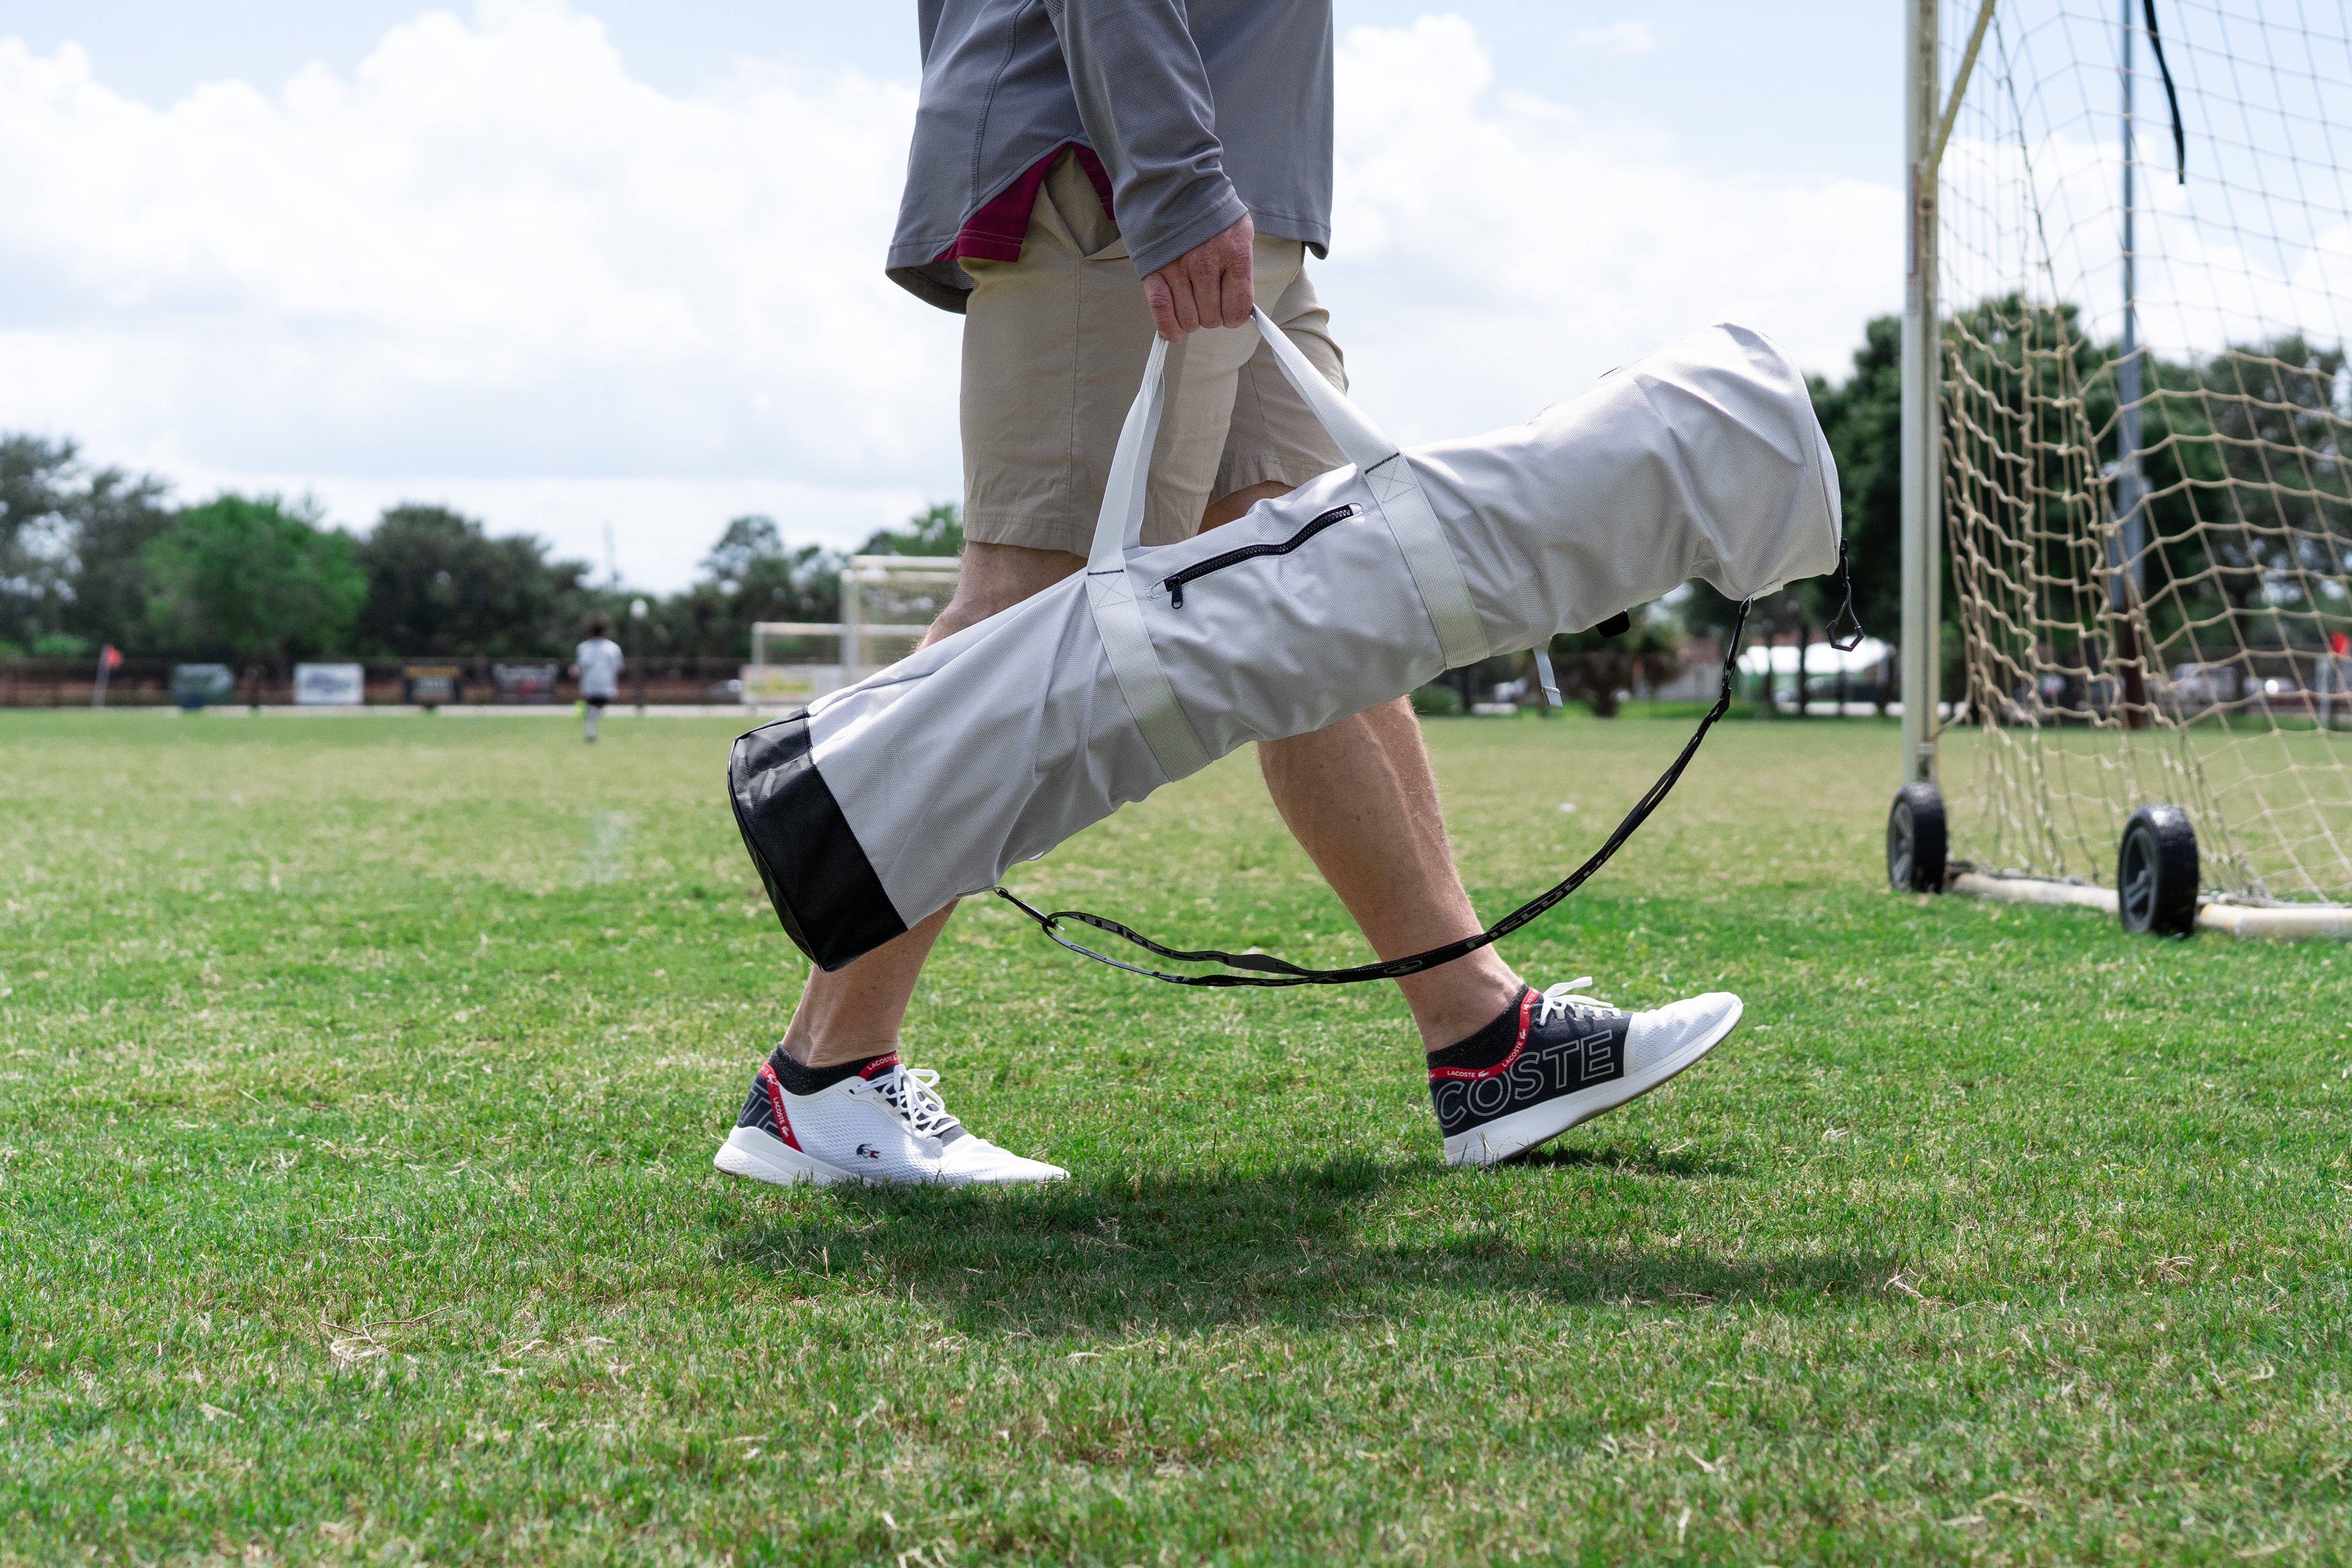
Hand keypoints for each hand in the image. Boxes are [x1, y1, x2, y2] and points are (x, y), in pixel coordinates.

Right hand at [1143, 213, 1253, 338]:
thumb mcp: (1241, 232)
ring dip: (1192, 319)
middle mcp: (1205, 264)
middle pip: (1212, 318)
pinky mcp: (1154, 269)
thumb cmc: (1212, 210)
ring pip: (1188, 319)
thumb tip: (1242, 304)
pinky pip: (1161, 309)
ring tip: (1192, 305)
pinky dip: (1167, 326)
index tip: (1230, 310)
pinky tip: (1174, 333)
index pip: (1237, 308)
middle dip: (1213, 316)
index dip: (1234, 316)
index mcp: (1233, 255)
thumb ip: (1242, 268)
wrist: (1177, 184)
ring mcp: (1178, 268)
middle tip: (1209, 302)